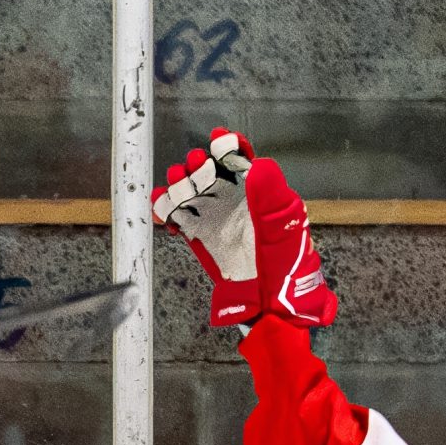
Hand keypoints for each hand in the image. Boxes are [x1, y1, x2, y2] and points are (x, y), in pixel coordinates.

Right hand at [150, 130, 336, 330]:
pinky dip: (165, 210)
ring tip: (174, 185)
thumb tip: (257, 165)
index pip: (240, 160)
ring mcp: (214, 217)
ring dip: (179, 184)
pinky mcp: (198, 237)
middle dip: (198, 165)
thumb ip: (270, 196)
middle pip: (210, 172)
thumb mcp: (284, 227)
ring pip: (190, 191)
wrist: (269, 304)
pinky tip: (161, 208)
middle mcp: (234, 200)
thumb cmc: (285, 265)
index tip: (217, 141)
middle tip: (193, 167)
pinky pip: (178, 218)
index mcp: (258, 191)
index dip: (228, 147)